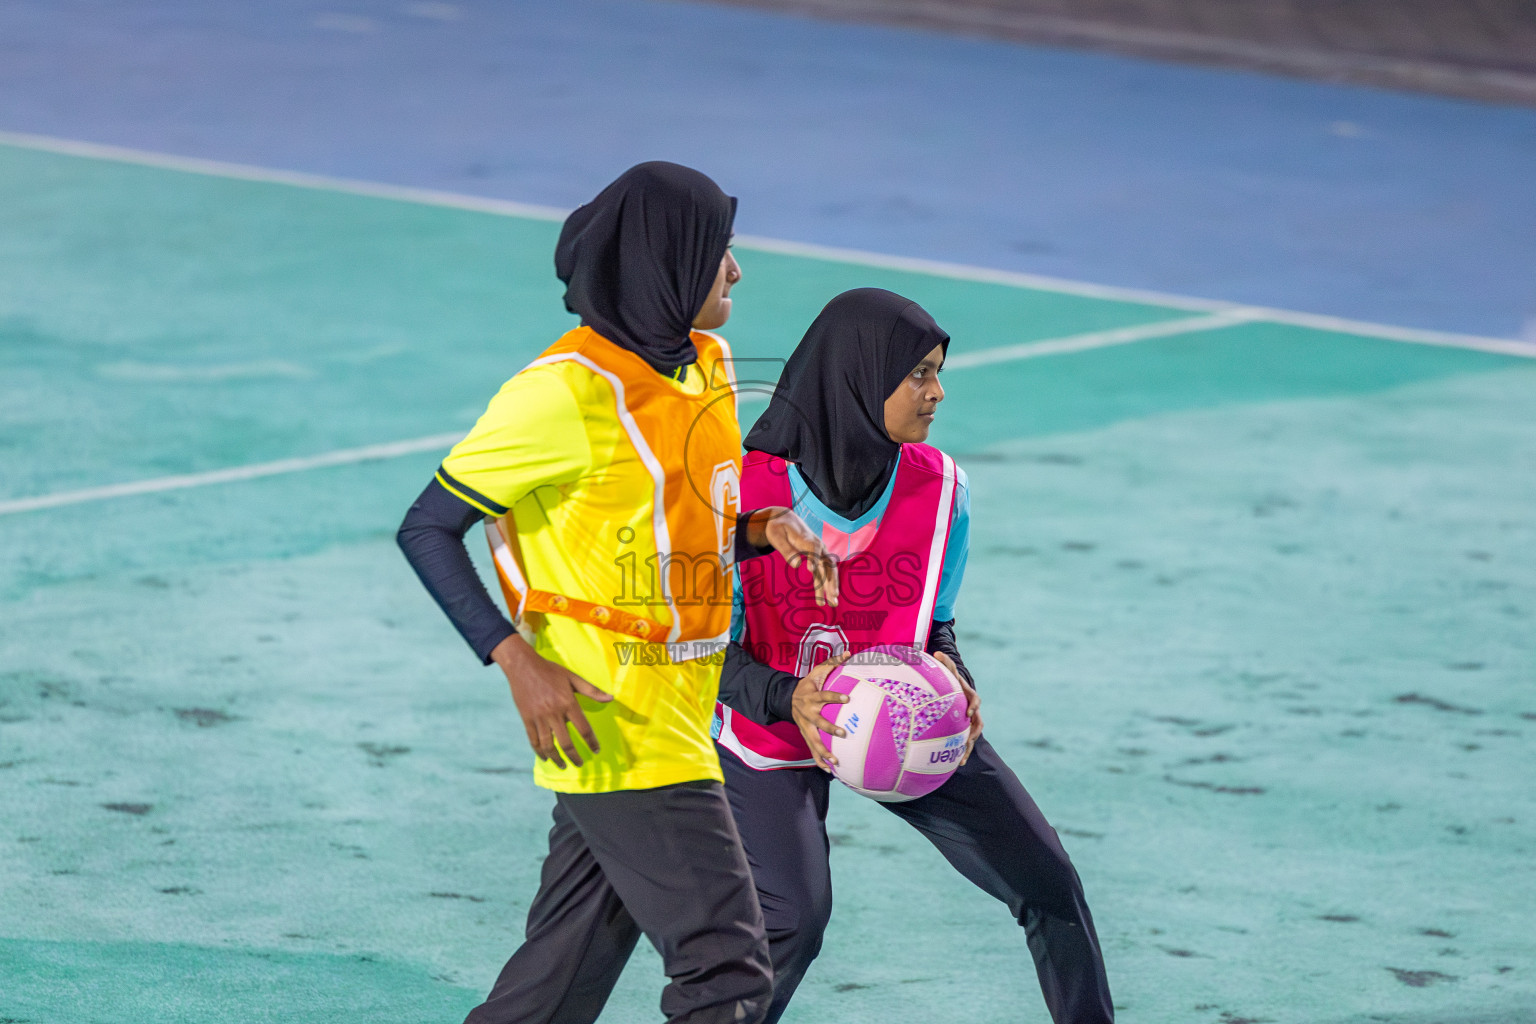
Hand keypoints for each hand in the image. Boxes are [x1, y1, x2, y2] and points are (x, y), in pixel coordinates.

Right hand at [491, 634, 612, 768]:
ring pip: (548, 745)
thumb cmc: (550, 671)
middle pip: (566, 742)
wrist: (523, 666)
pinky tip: (545, 757)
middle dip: (574, 757)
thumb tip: (610, 698)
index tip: (596, 751)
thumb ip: (592, 690)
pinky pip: (534, 740)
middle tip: (580, 764)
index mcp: (568, 703)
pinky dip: (539, 751)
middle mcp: (554, 713)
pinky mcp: (527, 719)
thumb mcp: (573, 677)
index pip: (584, 728)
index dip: (591, 742)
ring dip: (556, 759)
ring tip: (562, 766)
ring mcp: (539, 718)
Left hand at [748, 507, 838, 607]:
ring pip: (828, 571)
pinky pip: (822, 573)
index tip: (811, 571)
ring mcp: (819, 553)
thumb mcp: (776, 536)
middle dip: (831, 581)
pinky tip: (825, 599)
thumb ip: (786, 550)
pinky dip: (824, 585)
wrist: (784, 519)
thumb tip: (796, 565)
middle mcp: (818, 546)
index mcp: (807, 538)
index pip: (814, 549)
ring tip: (832, 603)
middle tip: (832, 597)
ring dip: (830, 587)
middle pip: (827, 564)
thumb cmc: (778, 527)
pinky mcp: (816, 558)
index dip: (814, 559)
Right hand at [790, 652, 851, 771]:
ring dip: (824, 752)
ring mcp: (805, 727)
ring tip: (836, 761)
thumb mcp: (817, 672)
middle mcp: (808, 713)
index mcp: (811, 697)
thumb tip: (849, 653)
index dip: (835, 697)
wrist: (788, 699)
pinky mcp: (805, 735)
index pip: (824, 696)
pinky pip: (812, 750)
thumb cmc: (808, 685)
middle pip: (818, 722)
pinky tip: (830, 770)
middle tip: (843, 733)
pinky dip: (819, 761)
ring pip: (814, 741)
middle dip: (830, 728)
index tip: (848, 698)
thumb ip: (833, 663)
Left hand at [931, 651, 981, 765]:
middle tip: (969, 739)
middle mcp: (973, 711)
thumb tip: (937, 652)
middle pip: (978, 723)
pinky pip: (965, 744)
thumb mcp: (949, 671)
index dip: (974, 706)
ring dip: (968, 747)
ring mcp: (970, 722)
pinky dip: (962, 753)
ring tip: (961, 759)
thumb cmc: (952, 681)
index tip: (968, 713)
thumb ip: (945, 662)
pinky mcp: (964, 731)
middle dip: (974, 732)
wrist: (958, 692)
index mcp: (969, 697)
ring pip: (973, 737)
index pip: (975, 700)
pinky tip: (956, 764)